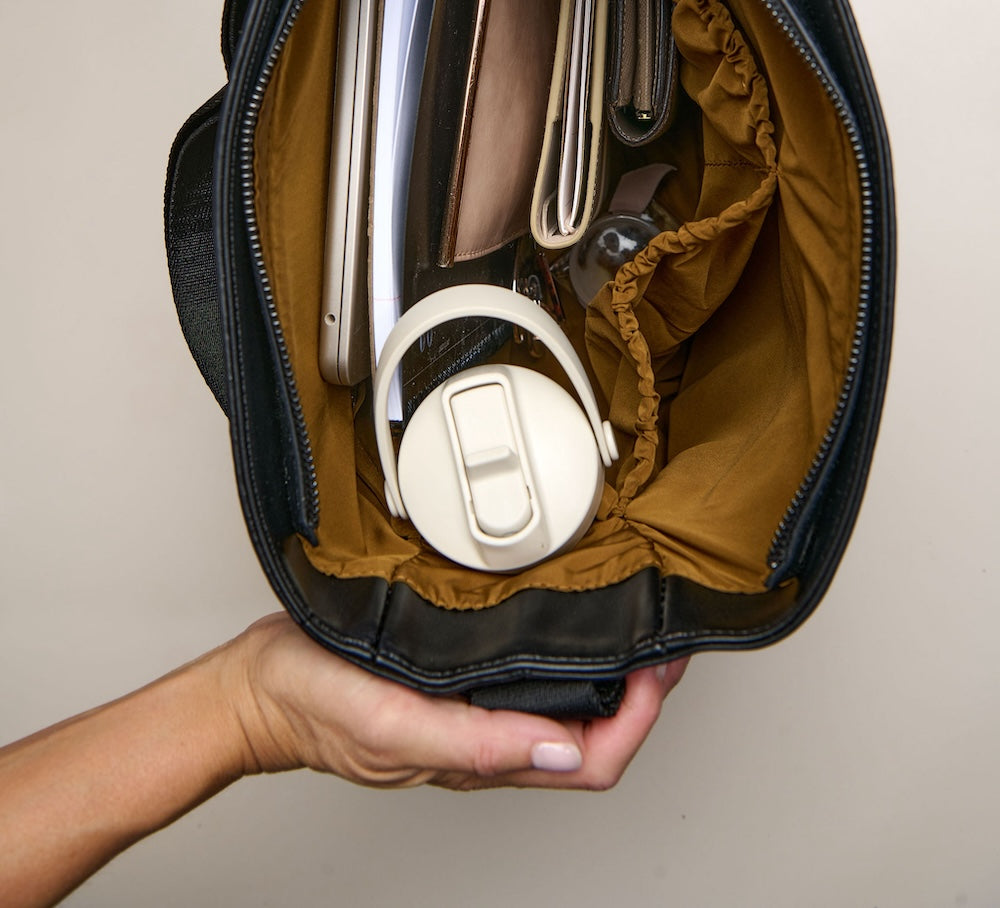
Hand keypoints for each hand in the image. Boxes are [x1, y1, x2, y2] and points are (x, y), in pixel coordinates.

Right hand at [225, 612, 687, 790]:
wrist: (260, 683)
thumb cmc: (314, 705)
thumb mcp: (392, 724)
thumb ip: (475, 743)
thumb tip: (561, 754)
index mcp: (482, 756)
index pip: (592, 760)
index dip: (641, 720)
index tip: (663, 668)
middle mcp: (488, 736)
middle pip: (594, 734)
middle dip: (644, 692)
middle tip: (672, 639)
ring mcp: (475, 710)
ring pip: (568, 706)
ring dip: (615, 673)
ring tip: (642, 626)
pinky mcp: (457, 680)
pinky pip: (531, 679)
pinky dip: (570, 653)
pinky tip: (574, 619)